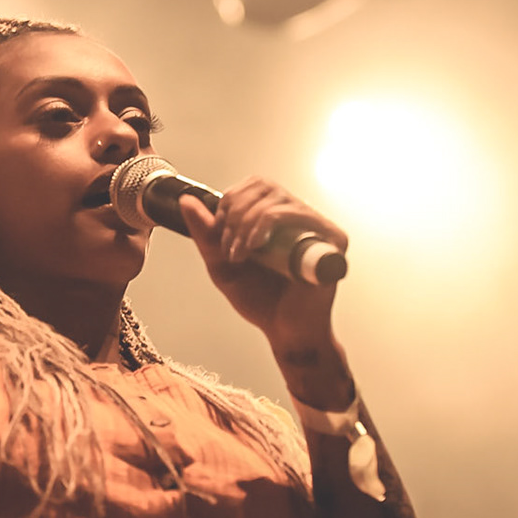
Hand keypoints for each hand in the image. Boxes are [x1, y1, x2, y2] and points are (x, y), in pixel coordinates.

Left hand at [177, 178, 348, 351]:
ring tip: (240, 253)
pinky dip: (266, 225)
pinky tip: (255, 247)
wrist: (285, 332)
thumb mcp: (223, 264)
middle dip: (236, 212)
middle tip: (229, 246)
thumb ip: (205, 233)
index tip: (221, 233)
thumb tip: (186, 200)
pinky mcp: (331, 240)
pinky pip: (294, 215)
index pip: (255, 185)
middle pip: (264, 186)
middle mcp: (300, 217)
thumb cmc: (262, 301)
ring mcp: (317, 226)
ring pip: (275, 200)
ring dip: (246, 223)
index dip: (231, 201)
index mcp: (279, 217)